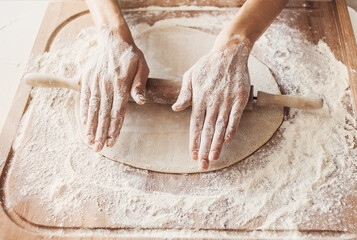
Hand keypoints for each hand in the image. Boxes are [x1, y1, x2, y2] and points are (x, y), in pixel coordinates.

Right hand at [80, 28, 148, 151]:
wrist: (113, 39)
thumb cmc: (131, 56)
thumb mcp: (142, 66)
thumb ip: (140, 85)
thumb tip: (141, 101)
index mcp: (120, 83)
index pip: (118, 110)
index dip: (114, 127)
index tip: (112, 141)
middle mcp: (106, 84)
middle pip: (104, 113)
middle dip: (101, 132)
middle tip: (98, 148)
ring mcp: (95, 82)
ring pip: (93, 108)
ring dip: (91, 126)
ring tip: (89, 141)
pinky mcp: (88, 79)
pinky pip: (85, 98)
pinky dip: (84, 112)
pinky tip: (84, 125)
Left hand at [172, 37, 250, 169]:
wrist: (229, 52)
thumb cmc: (207, 65)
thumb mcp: (190, 75)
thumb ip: (184, 93)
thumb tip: (175, 108)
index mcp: (199, 97)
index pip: (195, 124)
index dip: (193, 140)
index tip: (192, 154)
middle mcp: (212, 101)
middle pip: (207, 129)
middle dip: (204, 148)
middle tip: (202, 164)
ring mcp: (226, 100)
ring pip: (220, 125)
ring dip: (216, 143)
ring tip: (213, 158)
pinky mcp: (240, 97)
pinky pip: (235, 116)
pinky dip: (231, 129)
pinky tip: (227, 141)